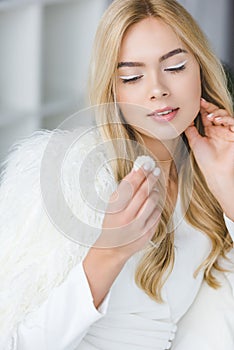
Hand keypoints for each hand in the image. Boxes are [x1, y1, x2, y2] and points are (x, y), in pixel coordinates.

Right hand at [94, 163, 161, 258]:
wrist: (112, 249)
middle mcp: (125, 218)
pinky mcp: (146, 234)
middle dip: (150, 179)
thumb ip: (123, 190)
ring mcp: (137, 227)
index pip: (129, 186)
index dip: (139, 173)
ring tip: (154, 188)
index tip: (146, 164)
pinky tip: (153, 204)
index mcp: (115, 209)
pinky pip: (156, 216)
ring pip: (151, 203)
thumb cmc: (112, 224)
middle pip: (142, 193)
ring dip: (154, 192)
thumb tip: (135, 172)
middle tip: (155, 170)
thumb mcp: (112, 207)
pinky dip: (156, 207)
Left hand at [185, 98, 233, 217]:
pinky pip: (233, 123)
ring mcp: (228, 132)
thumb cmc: (206, 161)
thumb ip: (190, 130)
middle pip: (217, 113)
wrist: (216, 172)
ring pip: (225, 116)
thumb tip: (184, 120)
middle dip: (210, 107)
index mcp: (211, 132)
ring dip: (218, 113)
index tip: (197, 102)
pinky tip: (218, 120)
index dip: (203, 108)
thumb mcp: (195, 142)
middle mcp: (220, 131)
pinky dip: (226, 119)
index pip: (208, 116)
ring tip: (210, 116)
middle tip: (202, 104)